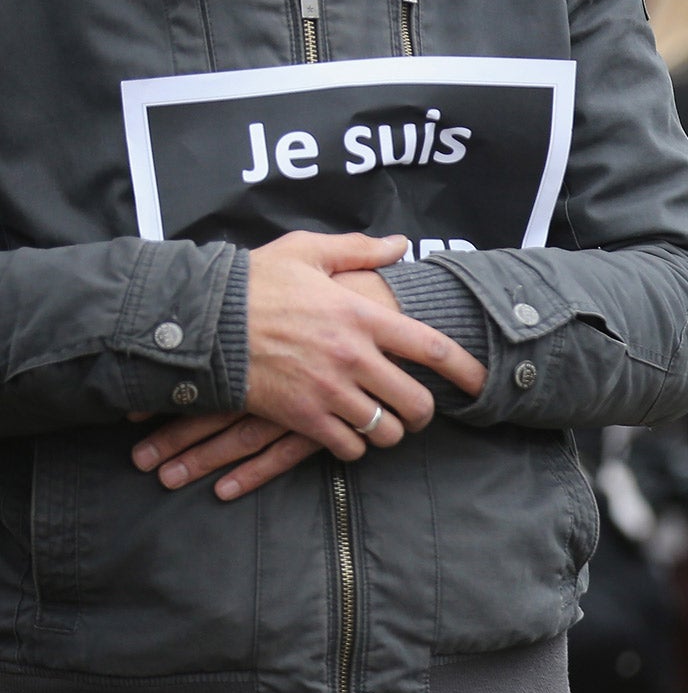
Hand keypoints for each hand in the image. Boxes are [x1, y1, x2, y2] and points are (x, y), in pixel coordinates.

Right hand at [131, 237, 482, 498]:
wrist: (200, 319)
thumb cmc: (254, 282)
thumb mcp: (306, 253)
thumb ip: (359, 250)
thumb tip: (401, 245)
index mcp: (361, 316)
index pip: (433, 349)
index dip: (466, 371)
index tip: (481, 384)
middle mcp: (354, 356)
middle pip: (418, 403)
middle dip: (423, 413)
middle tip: (416, 411)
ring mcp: (330, 390)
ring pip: (386, 431)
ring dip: (388, 431)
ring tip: (381, 422)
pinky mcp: (304, 417)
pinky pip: (349, 447)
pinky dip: (354, 445)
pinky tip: (347, 433)